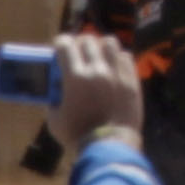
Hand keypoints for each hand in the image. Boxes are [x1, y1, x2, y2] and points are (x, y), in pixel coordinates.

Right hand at [53, 31, 144, 146]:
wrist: (110, 145)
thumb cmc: (78, 135)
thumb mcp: (54, 119)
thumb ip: (53, 100)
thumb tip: (55, 91)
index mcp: (75, 77)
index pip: (65, 44)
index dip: (60, 44)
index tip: (60, 50)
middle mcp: (97, 69)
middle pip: (87, 40)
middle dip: (79, 44)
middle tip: (77, 54)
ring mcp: (117, 73)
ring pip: (109, 42)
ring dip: (100, 46)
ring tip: (98, 57)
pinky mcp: (132, 80)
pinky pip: (125, 56)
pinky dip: (117, 57)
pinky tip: (113, 66)